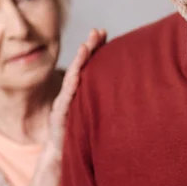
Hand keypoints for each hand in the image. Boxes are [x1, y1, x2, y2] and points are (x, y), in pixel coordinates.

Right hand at [47, 28, 106, 158]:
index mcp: (82, 88)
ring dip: (78, 62)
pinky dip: (70, 88)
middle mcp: (72, 91)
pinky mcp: (60, 116)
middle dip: (89, 47)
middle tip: (96, 32)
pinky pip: (65, 100)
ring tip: (85, 48)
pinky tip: (76, 77)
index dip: (95, 47)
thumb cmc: (82, 128)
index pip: (89, 63)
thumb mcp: (94, 108)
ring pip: (72, 78)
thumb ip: (102, 92)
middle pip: (80, 65)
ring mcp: (65, 102)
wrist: (63, 154)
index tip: (103, 32)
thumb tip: (126, 78)